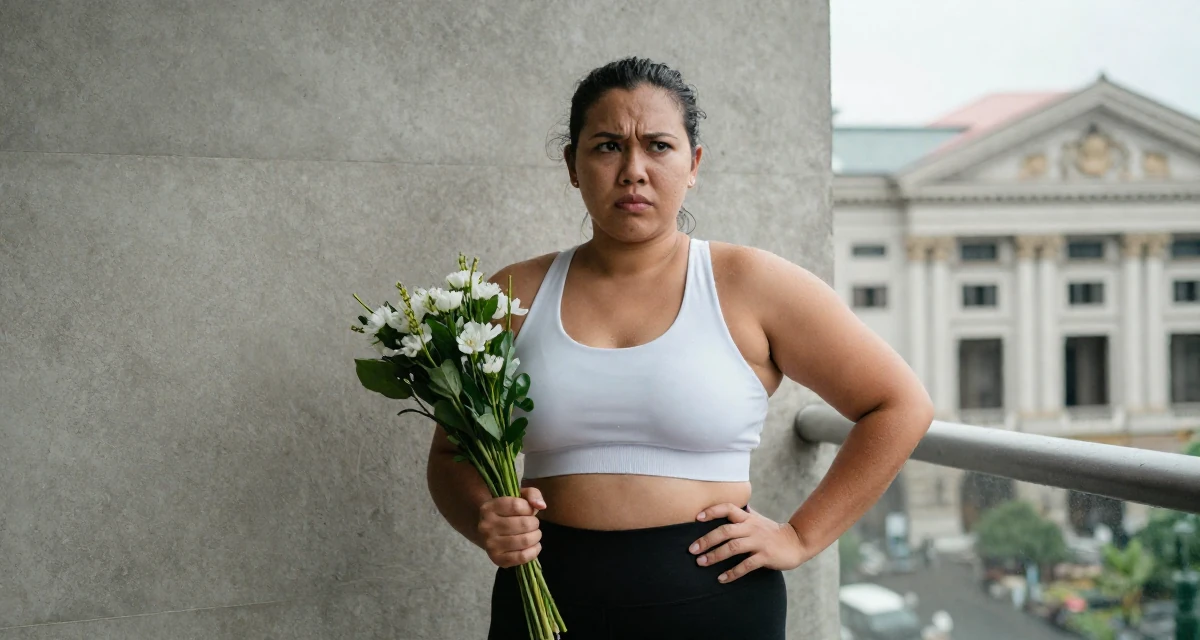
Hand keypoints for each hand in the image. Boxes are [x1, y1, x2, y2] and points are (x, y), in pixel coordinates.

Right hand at [477, 487, 544, 567]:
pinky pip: (522, 557)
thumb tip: (541, 506)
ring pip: (525, 540)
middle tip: (533, 524)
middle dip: (534, 524)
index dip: (529, 509)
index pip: (516, 506)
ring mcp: (490, 544)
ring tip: (534, 534)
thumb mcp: (519, 496)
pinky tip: (534, 545)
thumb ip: (532, 494)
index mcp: (489, 508)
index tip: (529, 511)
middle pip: (523, 524)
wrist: (492, 531)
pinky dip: (534, 551)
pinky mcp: (497, 559)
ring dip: (536, 536)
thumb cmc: (509, 512)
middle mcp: (486, 526)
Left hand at [688, 503, 809, 583]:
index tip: (697, 518)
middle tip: (692, 549)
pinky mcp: (765, 556)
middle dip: (707, 539)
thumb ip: (743, 514)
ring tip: (701, 563)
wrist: (796, 542)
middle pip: (725, 530)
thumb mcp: (757, 519)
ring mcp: (759, 542)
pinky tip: (721, 578)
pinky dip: (732, 573)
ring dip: (715, 556)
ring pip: (733, 547)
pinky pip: (746, 565)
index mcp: (748, 518)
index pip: (728, 508)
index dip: (712, 511)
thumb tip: (728, 507)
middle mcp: (752, 528)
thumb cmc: (772, 532)